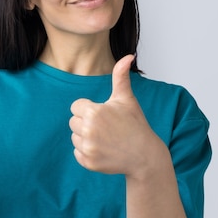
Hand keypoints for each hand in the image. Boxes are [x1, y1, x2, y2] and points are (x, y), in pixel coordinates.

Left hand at [69, 55, 161, 175]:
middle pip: (73, 122)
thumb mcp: (126, 99)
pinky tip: (103, 150)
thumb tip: (128, 55)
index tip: (104, 115)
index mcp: (93, 112)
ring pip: (74, 137)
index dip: (89, 109)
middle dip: (86, 123)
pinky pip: (77, 153)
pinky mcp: (88, 162)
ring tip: (105, 139)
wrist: (144, 156)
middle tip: (106, 128)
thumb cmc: (135, 124)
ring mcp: (88, 148)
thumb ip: (121, 76)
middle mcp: (88, 130)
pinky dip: (87, 152)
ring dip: (86, 138)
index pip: (76, 107)